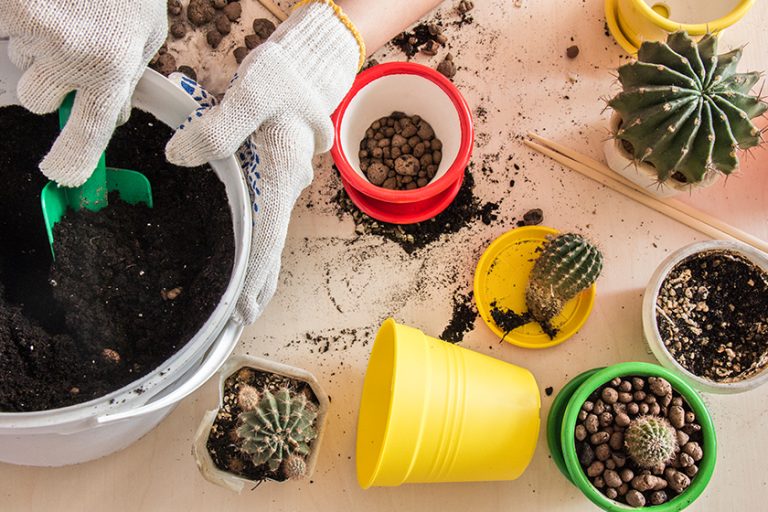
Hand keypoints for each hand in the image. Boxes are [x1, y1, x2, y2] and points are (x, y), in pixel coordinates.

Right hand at [0, 1, 166, 185]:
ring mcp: (32, 26)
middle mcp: (69, 53)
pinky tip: (45, 8)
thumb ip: (127, 79)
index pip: (86, 135)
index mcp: (110, 68)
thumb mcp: (147, 34)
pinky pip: (4, 32)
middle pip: (41, 99)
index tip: (63, 172)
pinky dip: (18, 23)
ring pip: (19, 63)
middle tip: (72, 46)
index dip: (71, 162)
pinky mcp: (9, 8)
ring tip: (63, 15)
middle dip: (52, 81)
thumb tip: (111, 119)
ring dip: (36, 48)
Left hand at [166, 1, 362, 323]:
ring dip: (258, 269)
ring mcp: (284, 184)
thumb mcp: (252, 94)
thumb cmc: (282, 79)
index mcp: (281, 178)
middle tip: (241, 321)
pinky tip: (246, 255)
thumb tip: (178, 156)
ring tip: (243, 300)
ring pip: (270, 236)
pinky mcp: (276, 175)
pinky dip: (257, 245)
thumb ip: (216, 128)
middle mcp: (287, 188)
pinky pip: (267, 219)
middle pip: (272, 248)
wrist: (307, 67)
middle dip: (259, 286)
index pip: (267, 241)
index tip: (244, 311)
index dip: (254, 279)